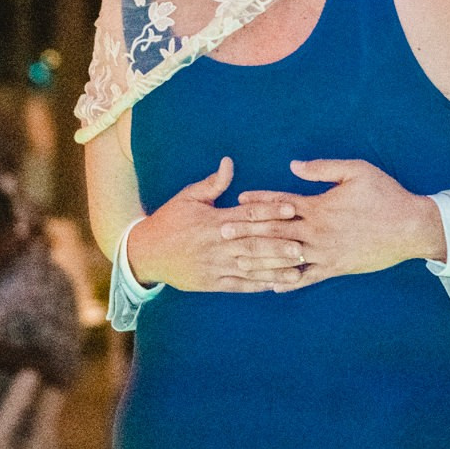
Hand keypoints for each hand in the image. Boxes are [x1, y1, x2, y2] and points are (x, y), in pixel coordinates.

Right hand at [124, 159, 310, 293]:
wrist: (146, 252)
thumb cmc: (169, 220)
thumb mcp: (188, 197)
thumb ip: (212, 184)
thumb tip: (229, 163)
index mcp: (213, 221)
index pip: (247, 215)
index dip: (271, 211)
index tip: (292, 208)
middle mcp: (216, 244)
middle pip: (253, 243)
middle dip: (279, 245)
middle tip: (303, 244)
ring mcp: (214, 265)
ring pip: (250, 267)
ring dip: (275, 268)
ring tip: (299, 269)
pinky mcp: (211, 283)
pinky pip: (239, 285)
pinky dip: (258, 285)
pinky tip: (277, 285)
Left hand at [233, 160, 445, 281]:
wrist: (411, 227)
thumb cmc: (385, 195)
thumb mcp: (356, 171)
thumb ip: (323, 169)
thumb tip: (293, 166)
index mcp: (319, 207)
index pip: (281, 203)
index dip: (257, 201)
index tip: (237, 201)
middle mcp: (317, 231)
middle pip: (274, 232)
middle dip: (247, 231)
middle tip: (222, 232)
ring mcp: (325, 253)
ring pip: (286, 257)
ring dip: (261, 259)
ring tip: (238, 261)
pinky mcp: (336, 268)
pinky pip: (308, 277)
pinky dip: (290, 282)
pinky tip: (272, 287)